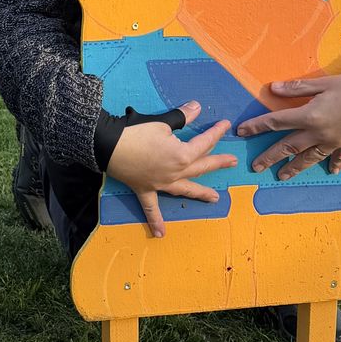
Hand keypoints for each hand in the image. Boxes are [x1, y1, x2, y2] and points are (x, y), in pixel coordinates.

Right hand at [105, 100, 233, 238]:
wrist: (108, 146)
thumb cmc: (136, 132)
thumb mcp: (162, 122)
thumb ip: (182, 117)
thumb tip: (197, 107)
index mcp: (183, 155)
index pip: (204, 142)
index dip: (216, 132)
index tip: (225, 125)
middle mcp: (176, 173)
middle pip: (201, 167)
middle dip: (218, 163)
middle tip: (232, 162)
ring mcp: (162, 184)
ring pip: (185, 189)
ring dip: (200, 193)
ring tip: (215, 198)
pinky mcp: (146, 189)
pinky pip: (151, 208)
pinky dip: (156, 221)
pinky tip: (160, 234)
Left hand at [236, 52, 340, 179]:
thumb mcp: (325, 82)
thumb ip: (298, 87)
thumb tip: (273, 88)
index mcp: (310, 115)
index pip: (277, 121)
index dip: (257, 126)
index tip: (241, 132)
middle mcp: (319, 133)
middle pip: (289, 147)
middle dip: (270, 157)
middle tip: (255, 167)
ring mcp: (335, 142)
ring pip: (309, 158)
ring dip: (294, 168)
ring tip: (281, 176)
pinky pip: (338, 157)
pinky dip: (333, 164)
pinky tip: (330, 172)